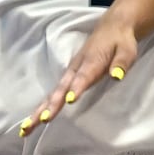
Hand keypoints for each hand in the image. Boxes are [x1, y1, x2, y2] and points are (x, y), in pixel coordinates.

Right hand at [18, 8, 136, 134]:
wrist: (112, 27)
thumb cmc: (121, 41)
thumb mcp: (127, 50)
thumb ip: (121, 63)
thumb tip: (117, 76)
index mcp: (91, 62)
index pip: (83, 76)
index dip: (77, 88)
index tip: (70, 100)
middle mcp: (76, 68)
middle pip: (61, 89)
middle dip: (51, 105)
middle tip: (41, 120)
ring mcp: (70, 73)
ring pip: (53, 93)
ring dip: (39, 110)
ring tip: (26, 127)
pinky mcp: (68, 77)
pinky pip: (54, 93)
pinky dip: (43, 107)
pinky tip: (34, 121)